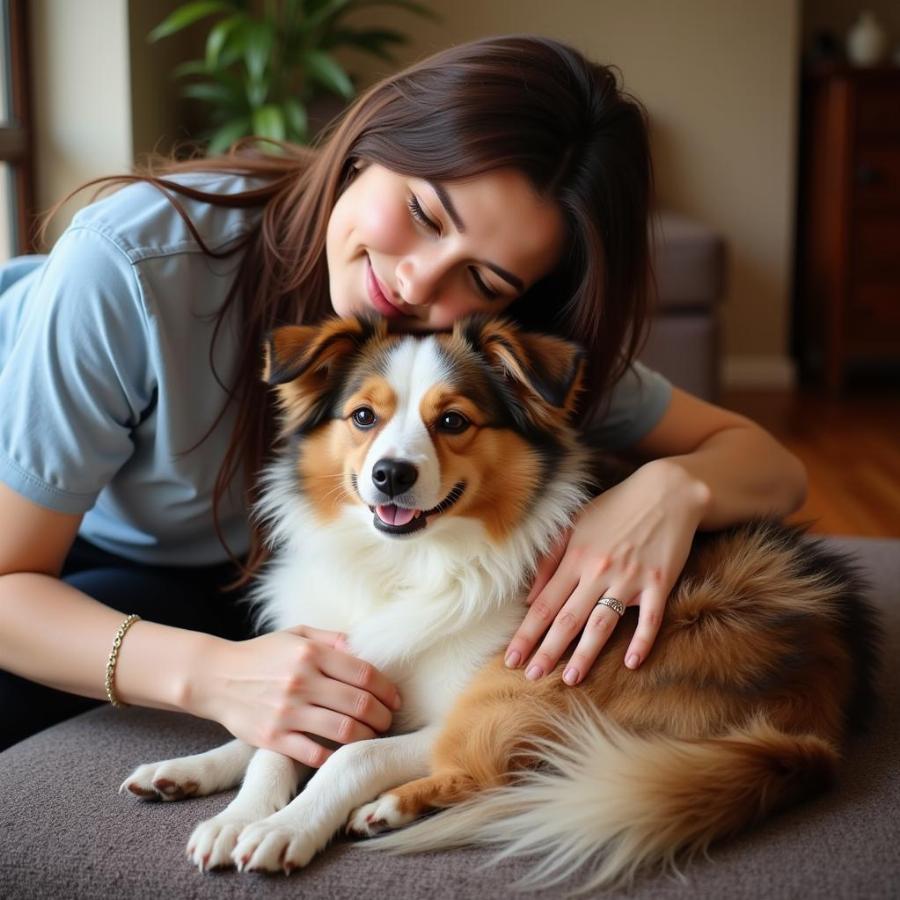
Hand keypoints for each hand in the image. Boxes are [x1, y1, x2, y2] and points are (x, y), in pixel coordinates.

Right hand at [190, 625, 401, 766]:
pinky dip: (335, 757)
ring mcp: (287, 713)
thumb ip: (333, 639)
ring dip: (367, 737)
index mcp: (310, 654)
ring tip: (373, 736)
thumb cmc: (262, 654)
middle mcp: (301, 682)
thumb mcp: (297, 634)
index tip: (395, 699)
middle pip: (360, 704)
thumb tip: (368, 648)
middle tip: (389, 721)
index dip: (387, 689)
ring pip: (345, 731)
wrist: (215, 677)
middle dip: (383, 716)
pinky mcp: (273, 739)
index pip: (365, 673)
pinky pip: (315, 754)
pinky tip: (344, 753)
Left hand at [503, 459, 708, 683]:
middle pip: (567, 619)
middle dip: (547, 650)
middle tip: (530, 677)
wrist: (666, 491)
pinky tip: (632, 664)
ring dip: (584, 654)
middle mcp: (598, 571)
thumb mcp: (576, 523)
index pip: (544, 604)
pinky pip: (649, 619)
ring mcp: (630, 578)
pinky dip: (641, 641)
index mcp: (576, 557)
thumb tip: (530, 596)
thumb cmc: (617, 507)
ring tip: (570, 679)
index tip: (511, 657)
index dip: (526, 633)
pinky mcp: (659, 583)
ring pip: (602, 624)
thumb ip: (550, 558)